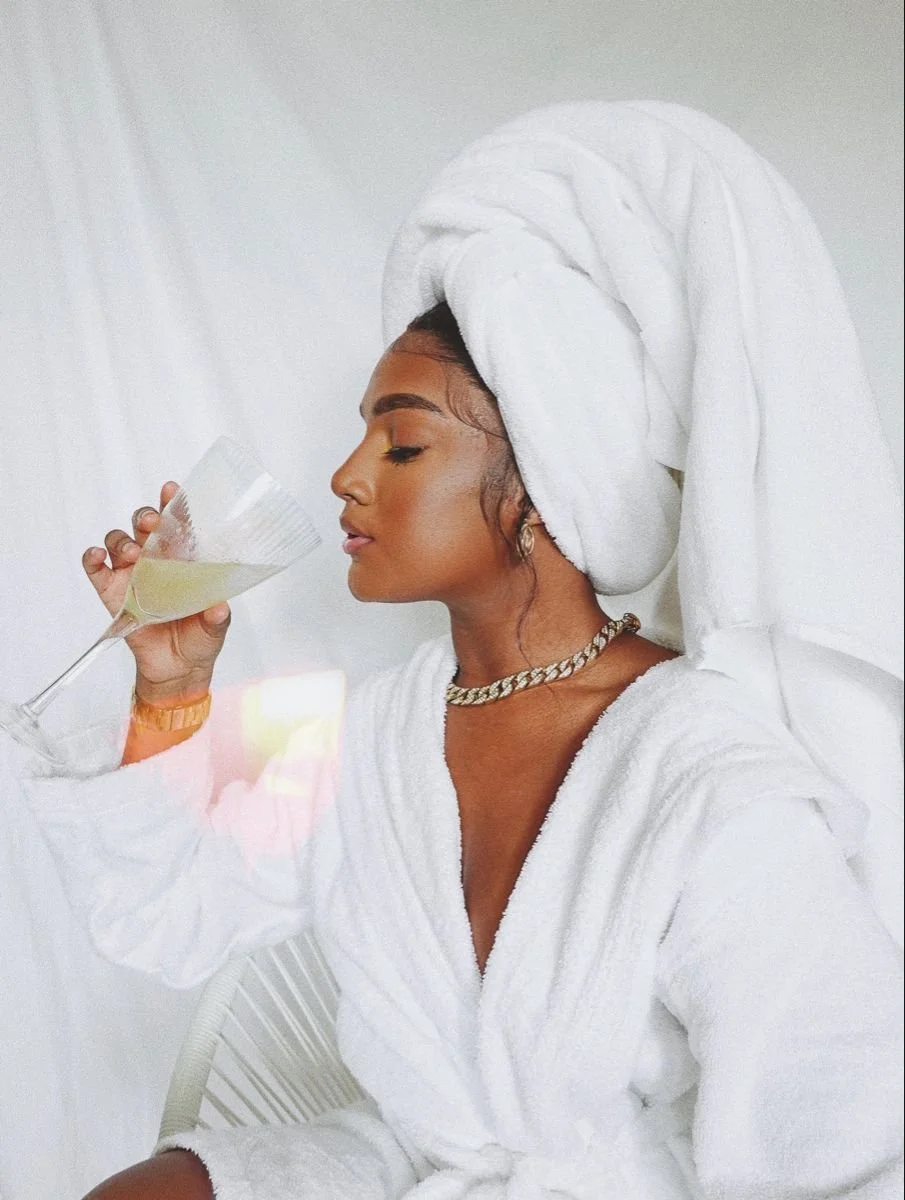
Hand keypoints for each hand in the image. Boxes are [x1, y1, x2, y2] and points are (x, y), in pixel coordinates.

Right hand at [83, 482, 230, 703]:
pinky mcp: (112, 594)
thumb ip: (217, 616)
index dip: (173, 504)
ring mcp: (132, 575)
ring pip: (118, 542)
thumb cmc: (200, 639)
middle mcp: (156, 560)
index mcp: (184, 559)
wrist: (178, 670)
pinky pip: (96, 570)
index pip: (177, 524)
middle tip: (151, 524)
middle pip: (143, 526)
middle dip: (145, 517)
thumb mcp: (215, 627)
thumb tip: (219, 606)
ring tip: (131, 554)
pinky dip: (92, 558)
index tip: (171, 490)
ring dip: (121, 541)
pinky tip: (96, 556)